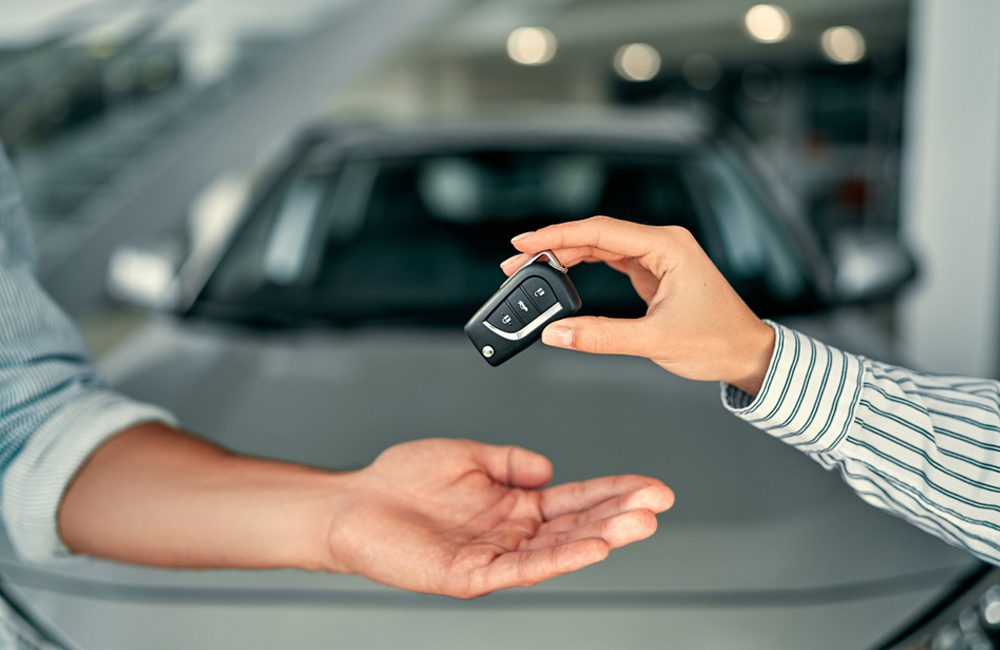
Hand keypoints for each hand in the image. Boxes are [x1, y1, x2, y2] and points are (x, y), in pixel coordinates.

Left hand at [325, 438, 672, 597]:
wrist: (352, 504)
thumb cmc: (401, 481)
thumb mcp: (467, 454)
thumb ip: (510, 460)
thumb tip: (550, 467)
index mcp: (513, 504)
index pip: (575, 499)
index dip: (613, 491)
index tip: (651, 486)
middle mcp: (511, 532)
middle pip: (577, 525)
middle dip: (620, 514)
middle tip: (659, 504)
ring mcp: (494, 556)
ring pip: (558, 549)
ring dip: (601, 537)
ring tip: (639, 524)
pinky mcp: (472, 576)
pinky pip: (522, 568)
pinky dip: (560, 559)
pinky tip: (591, 548)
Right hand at [500, 216, 775, 394]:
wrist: (748, 354)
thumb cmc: (718, 342)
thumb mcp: (654, 341)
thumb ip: (601, 336)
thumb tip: (557, 332)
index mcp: (668, 246)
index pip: (600, 232)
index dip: (557, 235)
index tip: (523, 242)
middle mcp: (662, 243)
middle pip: (595, 236)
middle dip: (553, 247)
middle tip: (515, 262)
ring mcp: (658, 256)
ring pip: (600, 247)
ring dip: (565, 256)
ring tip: (530, 268)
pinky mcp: (653, 271)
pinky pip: (610, 260)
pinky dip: (582, 267)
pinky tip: (560, 274)